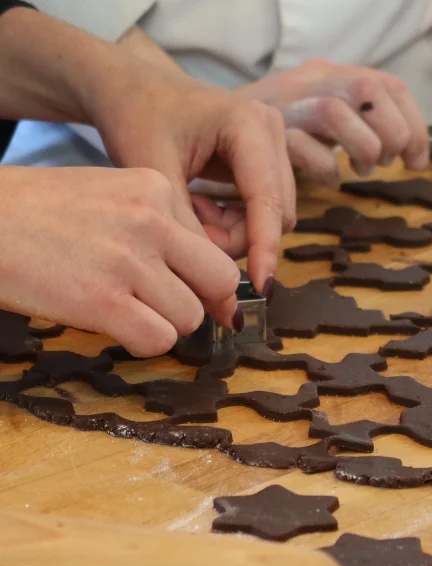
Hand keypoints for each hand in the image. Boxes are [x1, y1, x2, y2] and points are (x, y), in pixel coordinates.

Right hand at [0, 167, 240, 356]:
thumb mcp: (113, 199)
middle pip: (220, 282)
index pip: (213, 249)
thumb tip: (215, 289)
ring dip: (164, 323)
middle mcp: (151, 220)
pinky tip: (114, 326)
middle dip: (199, 301)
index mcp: (156, 188)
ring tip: (126, 309)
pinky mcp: (102, 301)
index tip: (183, 289)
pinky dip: (142, 342)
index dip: (202, 279)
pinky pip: (158, 340)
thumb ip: (163, 230)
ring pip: (190, 317)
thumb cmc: (42, 213)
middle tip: (164, 304)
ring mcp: (128, 261)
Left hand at [84, 57, 294, 294]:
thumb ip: (186, 228)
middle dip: (237, 238)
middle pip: (276, 214)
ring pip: (271, 217)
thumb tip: (216, 285)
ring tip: (190, 212)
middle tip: (188, 231)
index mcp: (249, 125)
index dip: (265, 248)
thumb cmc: (136, 119)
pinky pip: (262, 211)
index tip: (260, 289)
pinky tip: (201, 207)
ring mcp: (274, 145)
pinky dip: (233, 222)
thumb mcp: (153, 175)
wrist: (134, 90)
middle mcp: (272, 131)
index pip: (269, 200)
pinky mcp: (267, 161)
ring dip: (233, 232)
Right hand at [236, 59, 430, 183]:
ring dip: (362, 146)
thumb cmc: (270, 131)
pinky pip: (300, 147)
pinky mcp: (259, 131)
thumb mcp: (316, 118)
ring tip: (364, 169)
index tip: (417, 160)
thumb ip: (352, 123)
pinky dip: (324, 168)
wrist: (204, 122)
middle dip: (392, 131)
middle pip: (367, 89)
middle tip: (388, 162)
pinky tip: (330, 179)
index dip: (414, 122)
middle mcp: (308, 80)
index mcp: (328, 74)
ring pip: (334, 112)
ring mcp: (283, 103)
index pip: (387, 83)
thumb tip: (403, 149)